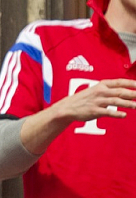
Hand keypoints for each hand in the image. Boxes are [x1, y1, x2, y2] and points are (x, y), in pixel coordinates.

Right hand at [21, 78, 135, 155]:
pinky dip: (117, 114)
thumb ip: (110, 91)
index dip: (130, 83)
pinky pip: (108, 112)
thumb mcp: (96, 91)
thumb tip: (125, 92)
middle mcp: (100, 91)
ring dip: (127, 104)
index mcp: (101, 85)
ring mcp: (97, 101)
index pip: (119, 82)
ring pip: (115, 102)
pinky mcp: (94, 111)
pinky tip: (124, 115)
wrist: (69, 107)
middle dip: (132, 93)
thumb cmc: (85, 99)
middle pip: (120, 91)